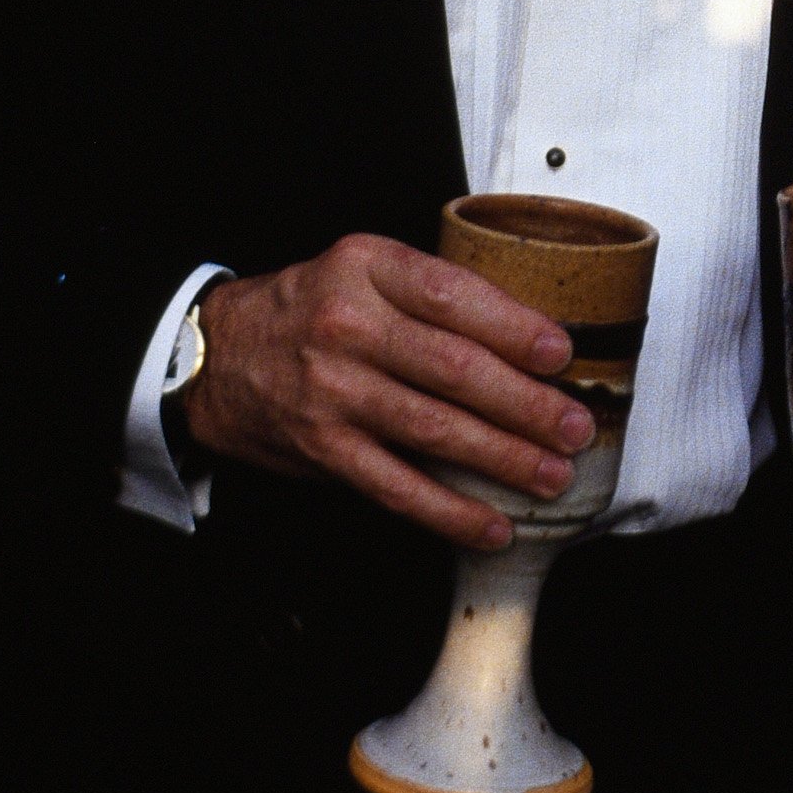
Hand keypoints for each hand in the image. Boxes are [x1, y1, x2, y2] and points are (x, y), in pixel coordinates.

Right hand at [182, 237, 592, 551]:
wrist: (217, 357)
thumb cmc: (310, 307)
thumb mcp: (363, 267)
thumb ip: (430, 291)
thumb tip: (531, 333)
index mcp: (366, 266)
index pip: (452, 296)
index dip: (514, 327)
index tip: (562, 353)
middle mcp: (348, 326)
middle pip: (454, 369)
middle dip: (526, 404)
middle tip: (575, 427)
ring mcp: (333, 392)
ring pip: (434, 431)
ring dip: (503, 459)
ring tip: (552, 474)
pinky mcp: (323, 449)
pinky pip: (397, 487)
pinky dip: (449, 512)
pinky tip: (492, 525)